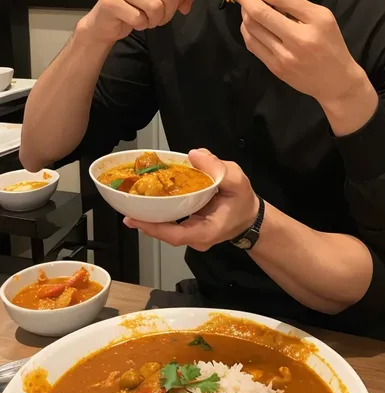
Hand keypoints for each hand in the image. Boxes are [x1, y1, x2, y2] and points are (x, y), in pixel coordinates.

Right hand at [78, 0, 197, 44]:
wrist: (105, 22)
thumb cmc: (133, 7)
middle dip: (171, 10)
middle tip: (162, 16)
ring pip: (156, 7)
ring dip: (156, 20)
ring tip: (148, 19)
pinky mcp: (111, 3)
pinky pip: (140, 18)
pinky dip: (142, 25)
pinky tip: (136, 22)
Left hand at [124, 149, 259, 250]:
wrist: (250, 216)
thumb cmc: (243, 200)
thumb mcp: (237, 180)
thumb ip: (217, 168)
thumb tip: (194, 155)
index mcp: (207, 231)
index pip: (176, 235)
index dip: (155, 228)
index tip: (136, 219)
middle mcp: (196, 237)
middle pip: (166, 233)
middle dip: (145, 220)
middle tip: (126, 206)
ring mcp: (191, 235)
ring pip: (166, 228)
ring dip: (148, 216)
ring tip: (129, 202)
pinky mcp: (187, 227)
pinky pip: (169, 222)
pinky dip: (157, 211)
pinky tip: (145, 200)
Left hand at [237, 0, 369, 107]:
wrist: (335, 82)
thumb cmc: (330, 45)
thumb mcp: (323, 19)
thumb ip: (296, 6)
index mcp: (316, 20)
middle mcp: (299, 39)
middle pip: (261, 13)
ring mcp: (285, 56)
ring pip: (252, 28)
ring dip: (244, 13)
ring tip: (246, 6)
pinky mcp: (275, 68)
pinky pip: (252, 44)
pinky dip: (246, 30)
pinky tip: (249, 23)